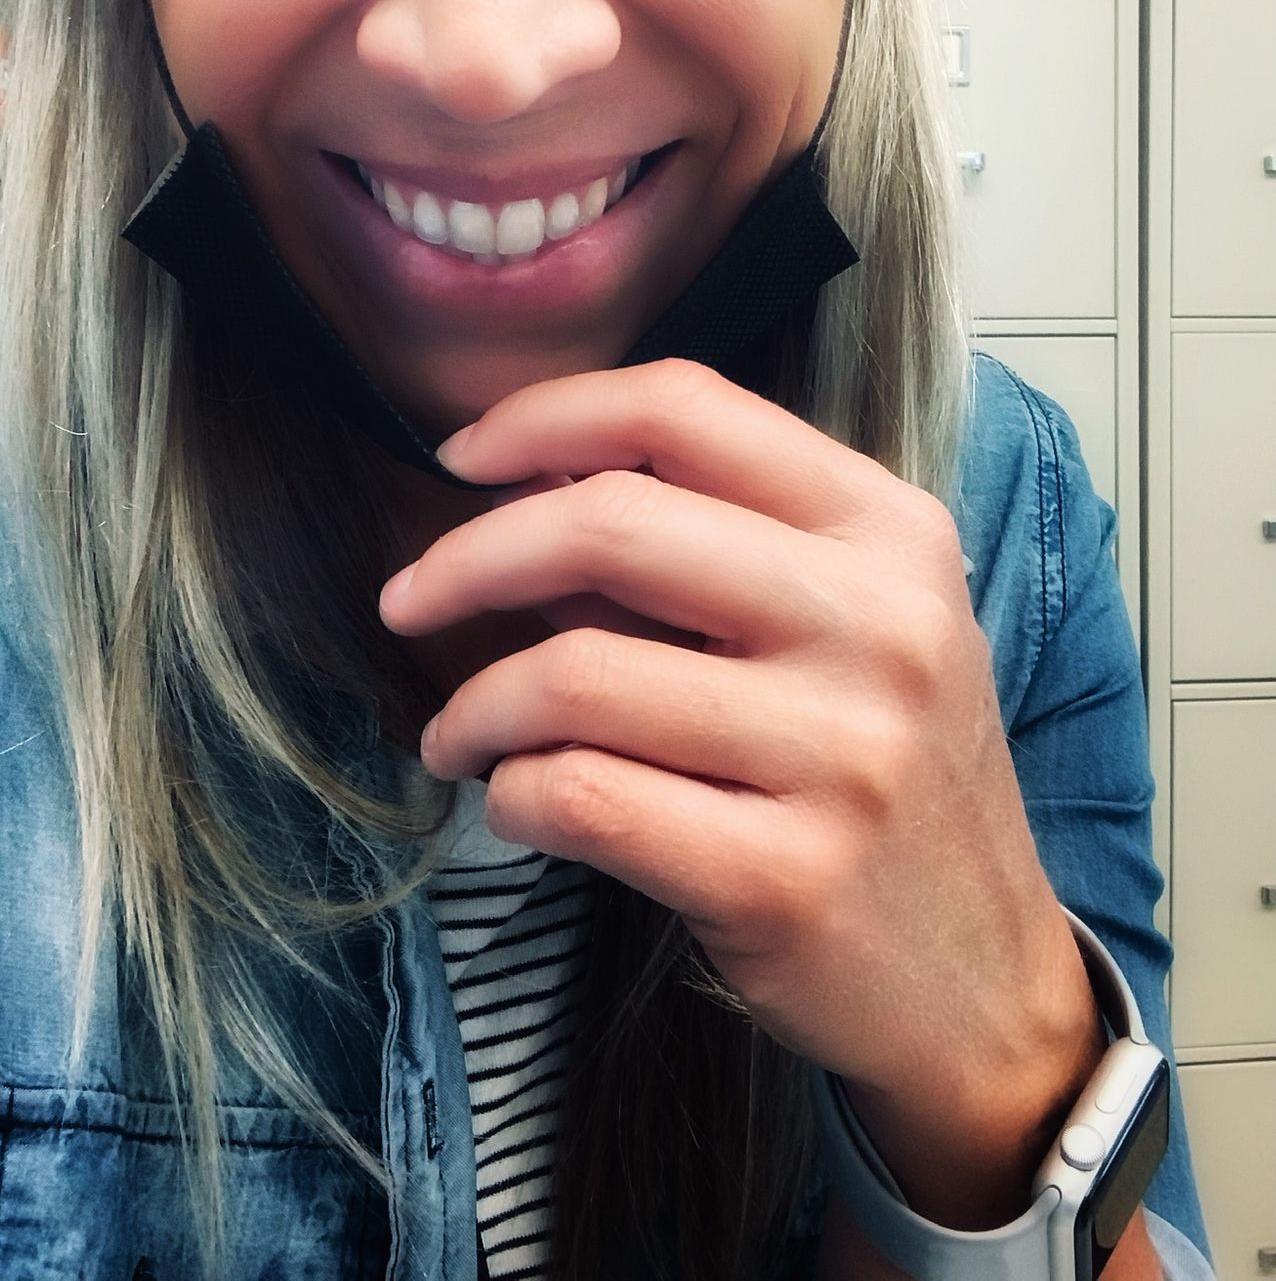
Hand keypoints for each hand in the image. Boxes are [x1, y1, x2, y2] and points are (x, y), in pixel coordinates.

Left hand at [377, 359, 1104, 1222]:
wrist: (985, 984)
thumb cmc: (887, 777)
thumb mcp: (846, 627)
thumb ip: (708, 544)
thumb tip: (526, 482)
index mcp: (889, 531)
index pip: (685, 408)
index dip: (545, 417)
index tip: (462, 458)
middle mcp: (879, 623)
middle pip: (610, 523)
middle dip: (468, 557)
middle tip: (407, 599)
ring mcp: (843, 754)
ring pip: (574, 675)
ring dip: (474, 705)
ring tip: (458, 734)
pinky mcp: (789, 877)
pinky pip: (583, 798)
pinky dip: (514, 793)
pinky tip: (517, 801)